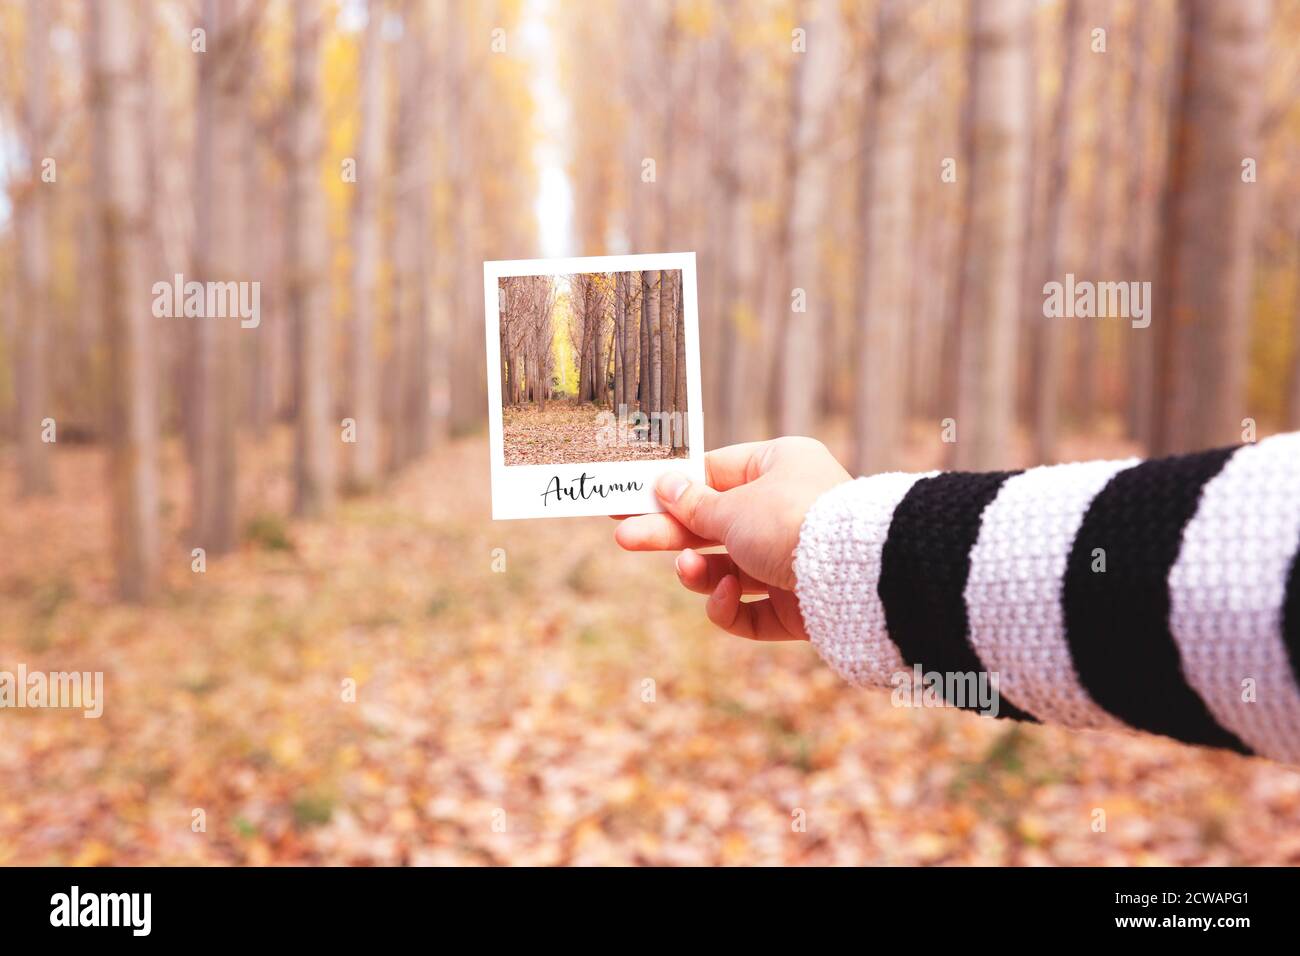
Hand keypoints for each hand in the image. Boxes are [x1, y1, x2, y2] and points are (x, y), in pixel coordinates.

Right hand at [614, 437, 850, 640]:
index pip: (716, 473)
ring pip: (727, 570)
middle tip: (624, 536)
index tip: (632, 496)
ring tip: (687, 568)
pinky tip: (726, 594)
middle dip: (670, 532)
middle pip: (715, 524)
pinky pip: (750, 609)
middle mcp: (788, 511)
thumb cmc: (792, 521)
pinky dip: (729, 605)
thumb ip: (694, 504)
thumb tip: (665, 485)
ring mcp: (792, 561)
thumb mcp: (732, 507)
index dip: (674, 488)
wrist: (853, 577)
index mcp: (780, 467)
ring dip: (698, 571)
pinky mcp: (797, 607)